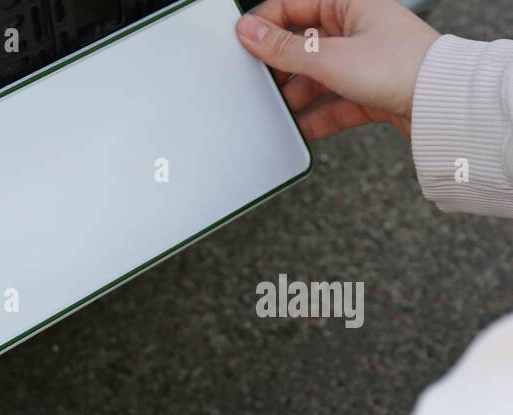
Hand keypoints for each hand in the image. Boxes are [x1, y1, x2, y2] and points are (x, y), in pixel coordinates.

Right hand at [236, 0, 439, 140]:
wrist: (443, 105)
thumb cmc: (401, 67)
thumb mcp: (330, 57)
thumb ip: (283, 48)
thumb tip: (248, 30)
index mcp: (349, 3)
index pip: (292, 6)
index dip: (264, 26)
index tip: (241, 47)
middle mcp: (355, 29)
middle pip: (300, 46)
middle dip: (279, 69)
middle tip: (260, 86)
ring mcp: (361, 62)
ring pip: (314, 78)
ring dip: (296, 97)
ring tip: (279, 113)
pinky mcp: (366, 92)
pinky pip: (330, 104)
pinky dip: (314, 118)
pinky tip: (299, 130)